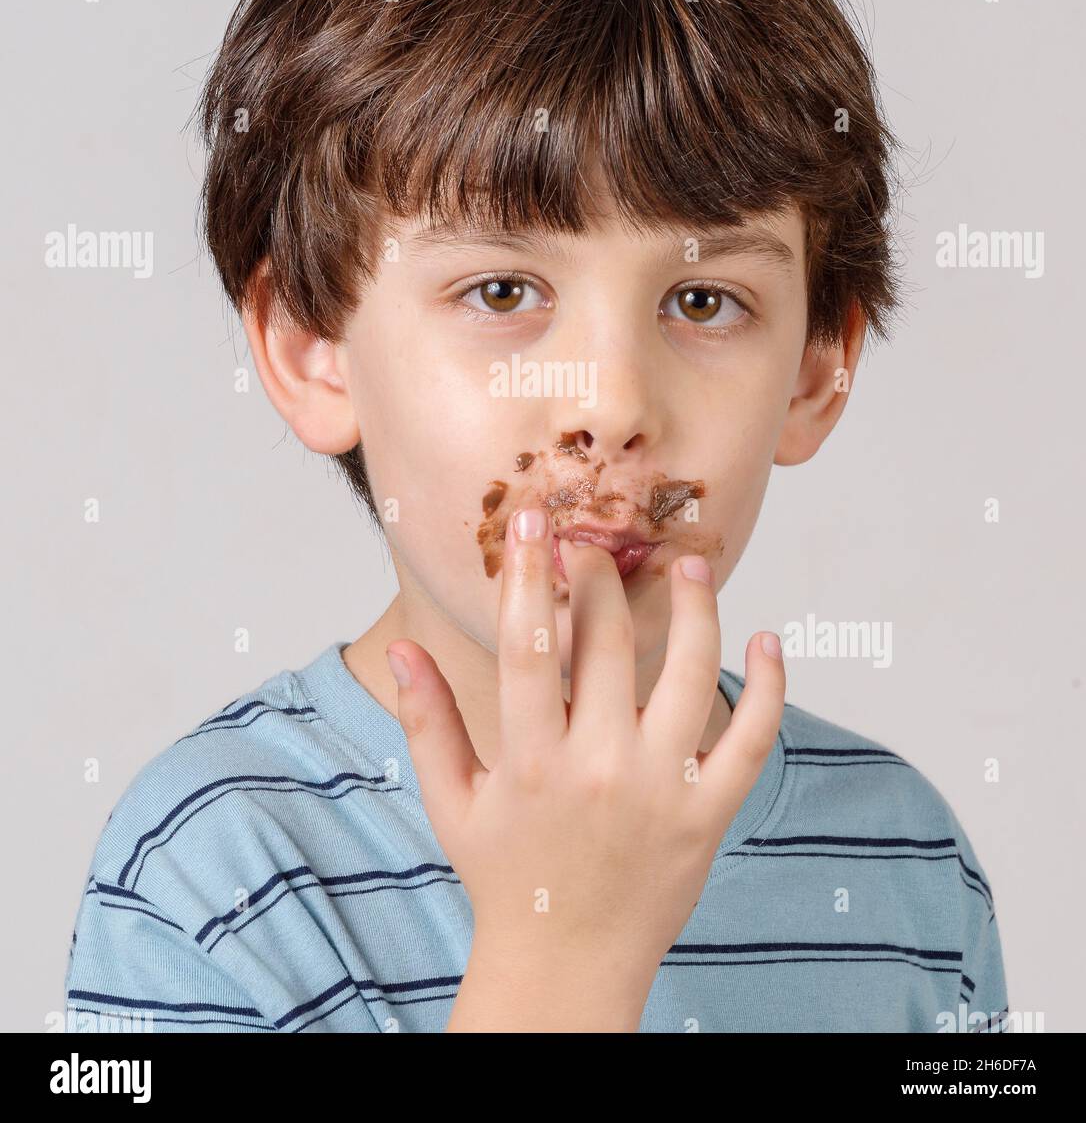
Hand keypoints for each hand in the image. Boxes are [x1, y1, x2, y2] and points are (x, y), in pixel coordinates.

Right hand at [384, 507, 784, 1021]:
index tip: (536, 520)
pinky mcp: (709, 813)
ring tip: (689, 565)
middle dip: (602, 577)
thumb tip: (404, 648)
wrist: (568, 966)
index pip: (528, 645)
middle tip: (599, 544)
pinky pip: (752, 738)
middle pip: (607, 645)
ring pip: (690, 674)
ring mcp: (661, 790)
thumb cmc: (506, 876)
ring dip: (695, 609)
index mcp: (529, 761)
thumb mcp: (454, 801)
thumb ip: (427, 721)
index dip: (530, 574)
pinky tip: (765, 639)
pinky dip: (768, 686)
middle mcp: (597, 769)